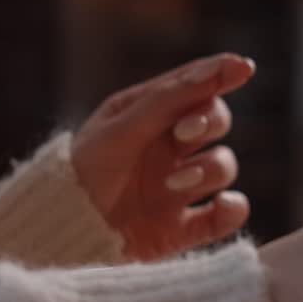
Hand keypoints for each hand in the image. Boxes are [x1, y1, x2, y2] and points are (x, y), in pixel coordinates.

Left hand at [72, 53, 255, 260]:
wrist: (59, 233)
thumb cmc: (82, 171)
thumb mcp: (120, 127)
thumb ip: (169, 99)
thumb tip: (220, 68)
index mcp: (148, 117)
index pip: (194, 87)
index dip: (222, 74)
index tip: (243, 67)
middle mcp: (168, 149)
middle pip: (216, 121)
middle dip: (210, 122)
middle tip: (185, 131)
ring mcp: (178, 189)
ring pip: (222, 166)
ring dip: (208, 169)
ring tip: (173, 182)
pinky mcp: (182, 229)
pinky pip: (226, 216)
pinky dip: (233, 210)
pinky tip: (222, 205)